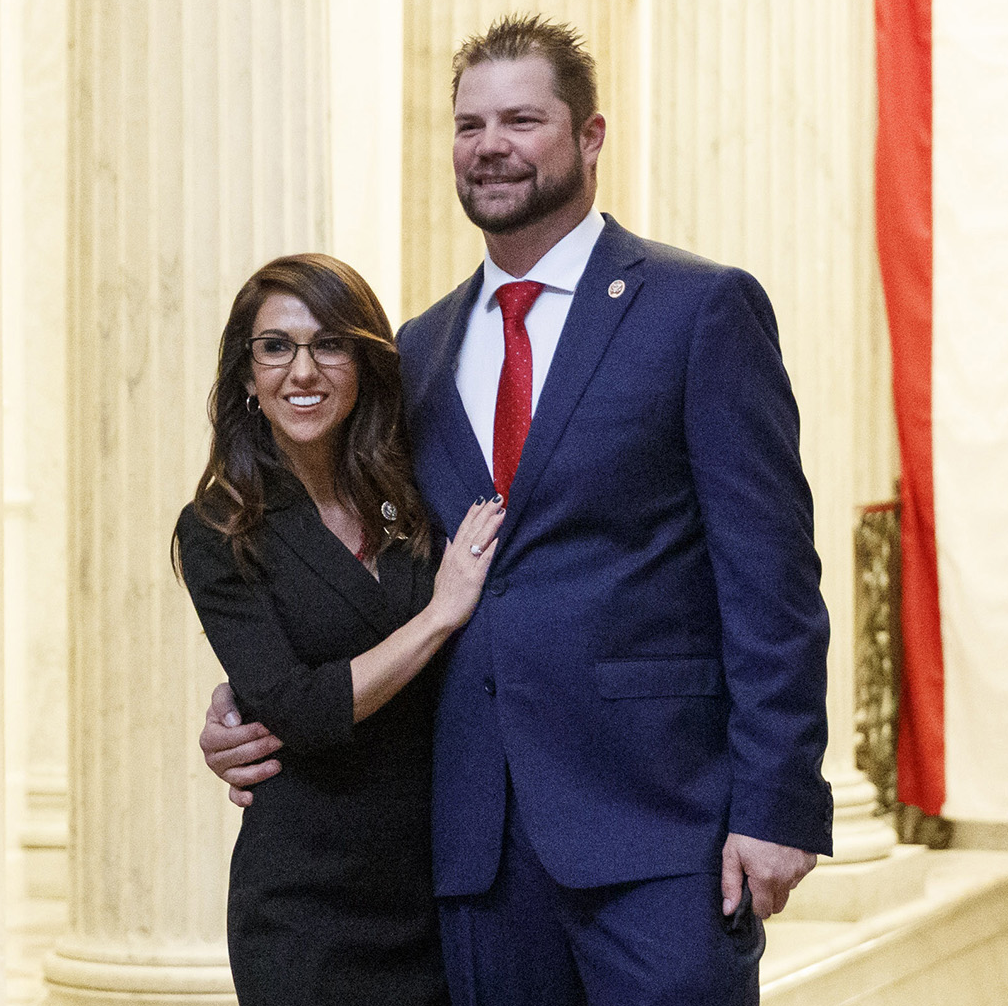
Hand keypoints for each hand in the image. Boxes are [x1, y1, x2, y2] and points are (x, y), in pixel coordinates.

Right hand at [199, 681, 282, 806]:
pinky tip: (253, 798)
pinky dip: (241, 798)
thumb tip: (233, 722)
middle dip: (260, 748)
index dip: (250, 732)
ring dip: (258, 772)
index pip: (229, 738)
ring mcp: (223, 772)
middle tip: (281, 740)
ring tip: (278, 764)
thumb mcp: (225, 693)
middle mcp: (213, 757)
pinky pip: (234, 794)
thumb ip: (224, 702)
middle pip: (236, 757)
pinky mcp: (233, 782)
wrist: (244, 711)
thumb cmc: (235, 701)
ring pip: (238, 777)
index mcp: (209, 736)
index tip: (268, 726)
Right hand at [428, 497, 504, 630]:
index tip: (482, 499)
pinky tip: (499, 537)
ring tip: (501, 511)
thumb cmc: (444, 595)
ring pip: (479, 540)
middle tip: (497, 498)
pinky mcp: (474, 577)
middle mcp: (458, 556)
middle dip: (486, 513)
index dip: (473, 513)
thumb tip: (449, 540)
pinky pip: (484, 559)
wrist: (441, 614)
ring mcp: (466, 565)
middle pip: (473, 529)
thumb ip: (448, 553)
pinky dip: (492, 547)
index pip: (463, 528)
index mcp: (452, 553)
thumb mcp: (443, 570)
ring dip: (491, 525)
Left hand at [721, 832, 815, 918]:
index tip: (749, 891)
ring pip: (789, 889)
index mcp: (766, 879)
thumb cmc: (749, 827)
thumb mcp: (731, 853)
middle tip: (757, 876)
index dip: (754, 904)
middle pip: (778, 904)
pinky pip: (799, 874)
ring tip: (768, 858)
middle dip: (767, 897)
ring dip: (779, 881)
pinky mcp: (810, 861)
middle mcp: (786, 879)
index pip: (763, 911)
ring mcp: (800, 870)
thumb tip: (728, 911)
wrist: (774, 801)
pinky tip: (781, 852)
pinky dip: (791, 868)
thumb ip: (730, 885)